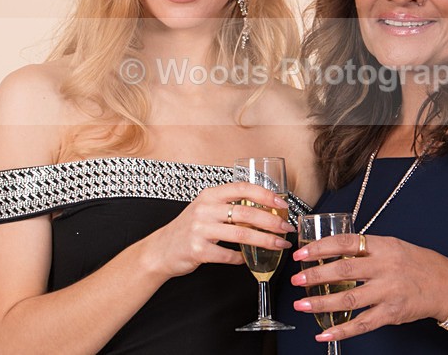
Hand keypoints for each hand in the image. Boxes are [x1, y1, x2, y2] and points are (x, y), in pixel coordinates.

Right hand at [148, 182, 293, 277]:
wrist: (160, 250)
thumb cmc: (189, 228)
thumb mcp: (206, 208)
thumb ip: (229, 205)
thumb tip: (264, 207)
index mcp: (210, 195)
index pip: (242, 188)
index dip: (265, 194)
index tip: (282, 203)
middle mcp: (205, 209)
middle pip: (246, 212)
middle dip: (271, 221)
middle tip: (286, 228)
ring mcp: (200, 229)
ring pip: (241, 234)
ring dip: (265, 241)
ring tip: (279, 245)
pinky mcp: (198, 250)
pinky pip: (228, 255)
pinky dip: (241, 259)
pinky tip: (248, 260)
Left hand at [291, 233, 447, 341]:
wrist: (446, 285)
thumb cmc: (418, 264)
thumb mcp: (393, 246)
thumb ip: (367, 248)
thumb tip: (334, 250)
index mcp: (382, 246)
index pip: (346, 243)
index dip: (321, 247)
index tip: (302, 253)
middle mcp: (384, 267)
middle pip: (344, 270)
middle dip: (316, 275)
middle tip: (297, 279)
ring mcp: (388, 291)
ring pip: (349, 298)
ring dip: (322, 303)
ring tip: (302, 305)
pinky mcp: (391, 313)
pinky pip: (362, 324)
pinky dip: (342, 330)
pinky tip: (325, 333)